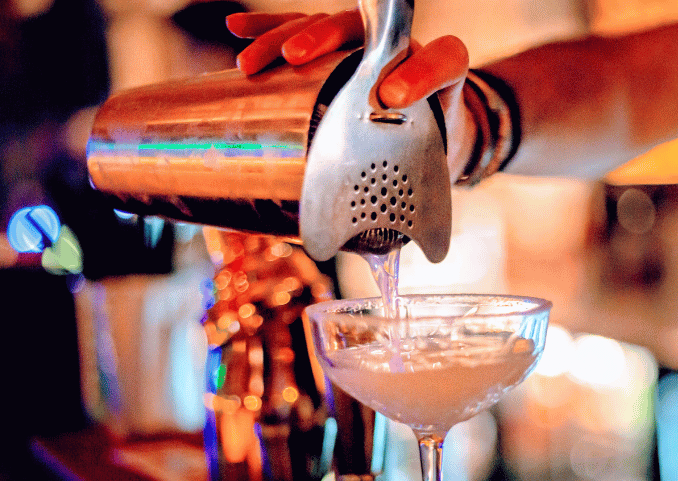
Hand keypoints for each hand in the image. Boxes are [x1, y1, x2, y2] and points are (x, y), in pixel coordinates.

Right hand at [226, 11, 473, 179]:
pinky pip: (299, 30)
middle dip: (327, 38)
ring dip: (284, 38)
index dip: (423, 69)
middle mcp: (399, 56)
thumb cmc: (429, 157)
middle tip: (297, 58)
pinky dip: (266, 29)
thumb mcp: (430, 176)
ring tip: (253, 63)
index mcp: (437, 80)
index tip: (395, 95)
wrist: (432, 139)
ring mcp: (364, 49)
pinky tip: (235, 31)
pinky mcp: (334, 52)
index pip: (442, 58)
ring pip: (325, 28)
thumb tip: (378, 256)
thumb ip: (414, 202)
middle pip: (365, 30)